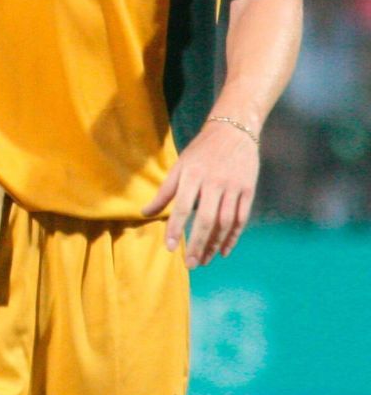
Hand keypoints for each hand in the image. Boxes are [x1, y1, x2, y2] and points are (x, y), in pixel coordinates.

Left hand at [141, 119, 260, 267]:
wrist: (234, 130)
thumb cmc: (201, 151)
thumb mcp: (179, 166)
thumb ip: (164, 192)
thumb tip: (145, 213)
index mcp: (192, 175)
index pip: (183, 206)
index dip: (176, 228)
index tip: (170, 247)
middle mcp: (214, 182)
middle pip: (206, 219)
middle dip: (198, 244)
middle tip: (190, 264)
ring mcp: (234, 187)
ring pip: (225, 222)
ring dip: (215, 244)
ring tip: (205, 260)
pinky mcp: (249, 190)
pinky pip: (241, 218)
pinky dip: (233, 236)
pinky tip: (224, 251)